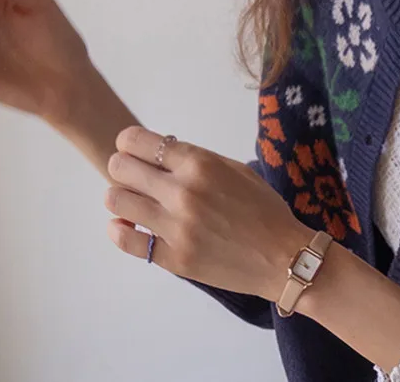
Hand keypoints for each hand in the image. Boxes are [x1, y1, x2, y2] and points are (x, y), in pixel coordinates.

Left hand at [104, 126, 313, 301]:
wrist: (283, 258)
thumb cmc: (264, 209)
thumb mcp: (235, 170)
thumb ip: (196, 160)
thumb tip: (159, 155)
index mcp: (200, 164)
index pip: (136, 141)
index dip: (129, 144)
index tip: (134, 152)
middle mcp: (182, 191)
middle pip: (119, 167)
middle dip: (122, 168)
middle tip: (134, 179)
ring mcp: (175, 227)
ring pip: (115, 201)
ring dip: (122, 198)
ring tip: (137, 204)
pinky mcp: (173, 258)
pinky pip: (126, 240)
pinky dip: (121, 231)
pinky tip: (131, 228)